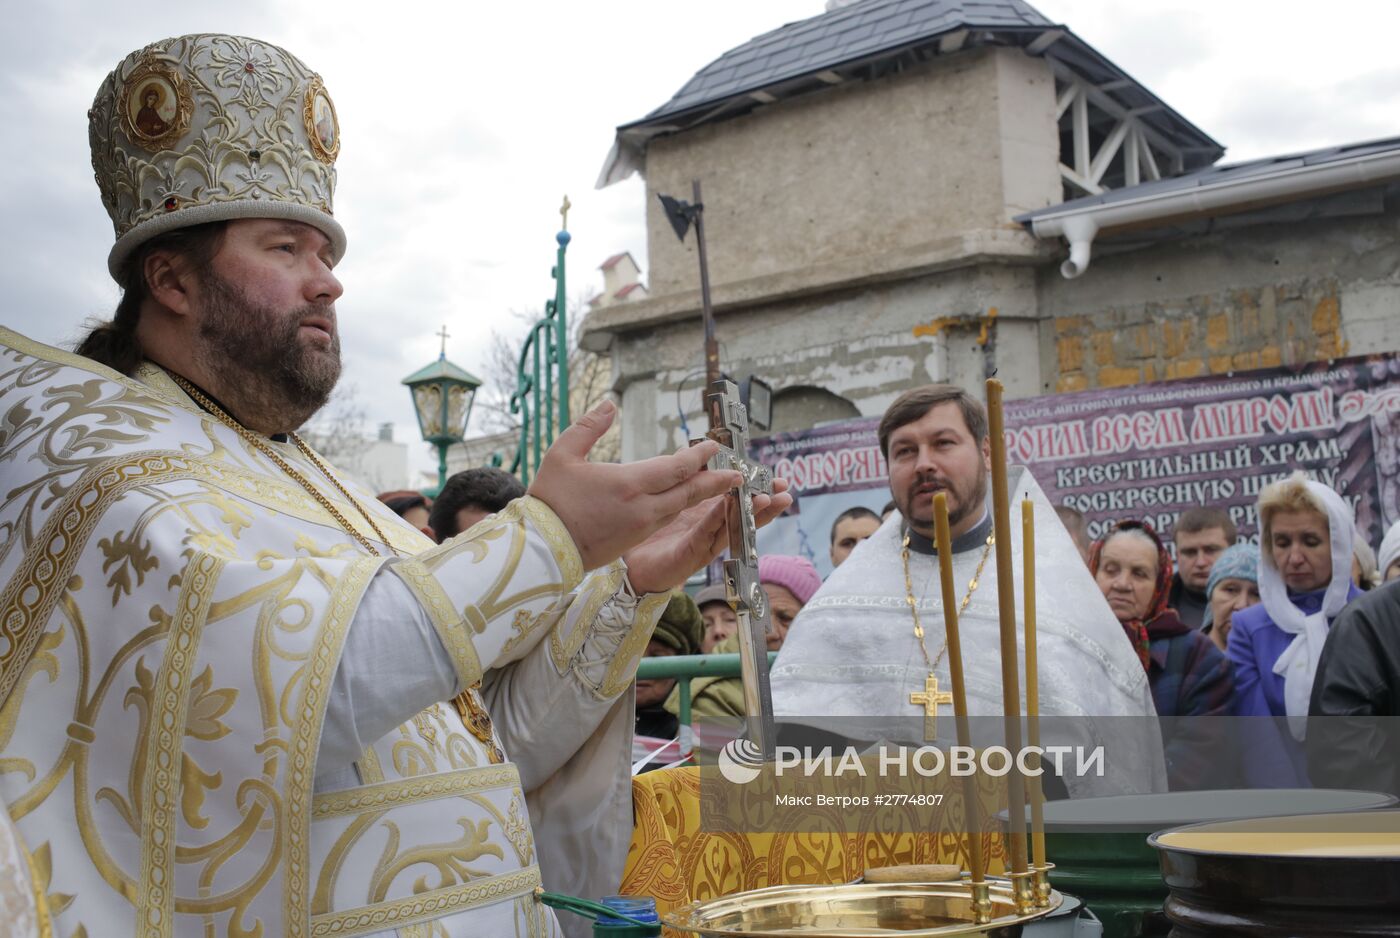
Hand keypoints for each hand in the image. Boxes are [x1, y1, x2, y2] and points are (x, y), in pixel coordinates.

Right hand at [527, 401, 742, 570]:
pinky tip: (685, 499)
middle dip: (717, 481)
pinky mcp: (635, 539)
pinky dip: (682, 507)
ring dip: (702, 495)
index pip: (677, 467)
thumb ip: (589, 426)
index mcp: (629, 483)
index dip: (699, 456)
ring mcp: (642, 527)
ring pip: (680, 507)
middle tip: (739, 474)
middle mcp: (643, 507)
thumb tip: (610, 404)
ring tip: (718, 484)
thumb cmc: (551, 500)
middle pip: (690, 491)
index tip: (715, 446)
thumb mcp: (562, 454)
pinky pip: (666, 519)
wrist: (541, 549)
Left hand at [623, 478, 792, 594]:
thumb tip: (697, 453)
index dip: (757, 489)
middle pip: (744, 515)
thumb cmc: (652, 535)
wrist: (632, 565)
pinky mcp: (689, 555)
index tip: (775, 477)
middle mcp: (711, 530)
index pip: (738, 500)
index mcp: (709, 516)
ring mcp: (704, 544)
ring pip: (732, 527)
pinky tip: (726, 507)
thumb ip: (687, 481)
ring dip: (750, 514)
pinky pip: (705, 534)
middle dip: (765, 503)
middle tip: (784, 490)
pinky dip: (717, 520)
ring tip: (767, 500)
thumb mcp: (672, 502)